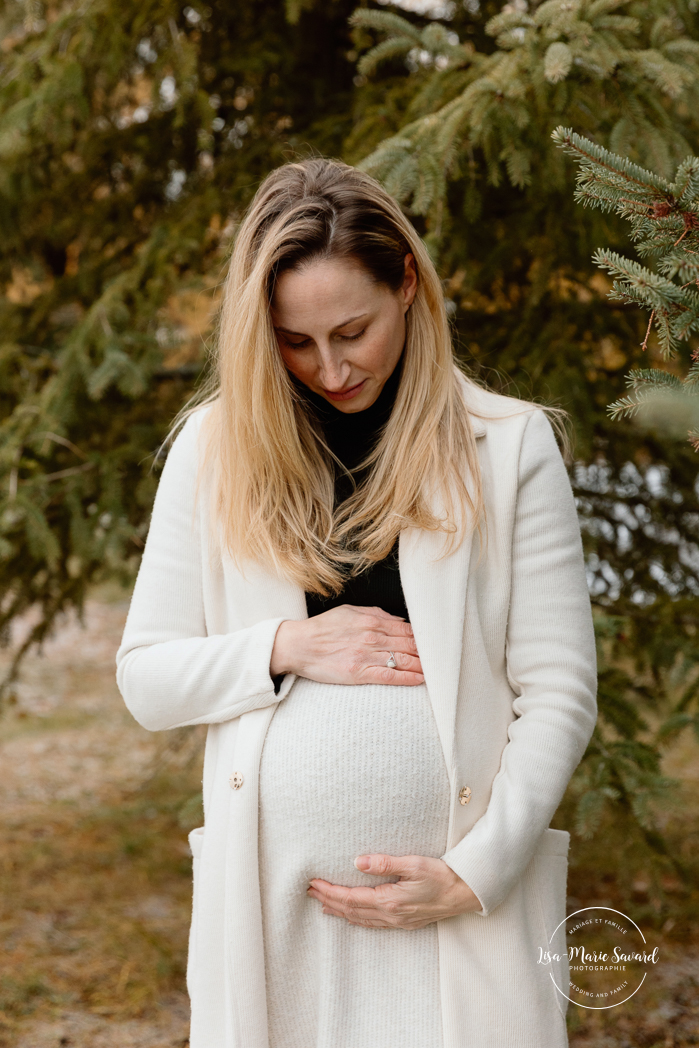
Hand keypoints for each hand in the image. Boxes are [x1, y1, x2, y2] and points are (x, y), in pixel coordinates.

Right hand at [270, 605, 423, 685]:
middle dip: (427, 652)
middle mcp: (373, 636)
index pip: (407, 629)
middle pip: (409, 644)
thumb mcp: (350, 611)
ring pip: (403, 660)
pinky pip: (390, 676)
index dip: (423, 638)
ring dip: (422, 665)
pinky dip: (407, 678)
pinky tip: (419, 680)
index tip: (434, 644)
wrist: (299, 645)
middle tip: (442, 659)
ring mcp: (367, 655)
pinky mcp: (359, 672)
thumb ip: (376, 614)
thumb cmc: (322, 628)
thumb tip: (399, 620)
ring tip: (436, 671)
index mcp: (372, 620)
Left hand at [306, 854, 481, 928]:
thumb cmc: (442, 876)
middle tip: (309, 892)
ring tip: (322, 904)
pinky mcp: (404, 922)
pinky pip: (372, 924)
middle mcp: (390, 915)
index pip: (350, 898)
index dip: (329, 891)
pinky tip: (351, 917)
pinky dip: (356, 919)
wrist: (465, 894)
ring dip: (339, 911)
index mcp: (389, 901)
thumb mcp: (413, 864)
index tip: (313, 883)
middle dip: (328, 901)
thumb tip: (357, 862)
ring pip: (360, 920)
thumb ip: (384, 863)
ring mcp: (397, 921)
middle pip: (351, 910)